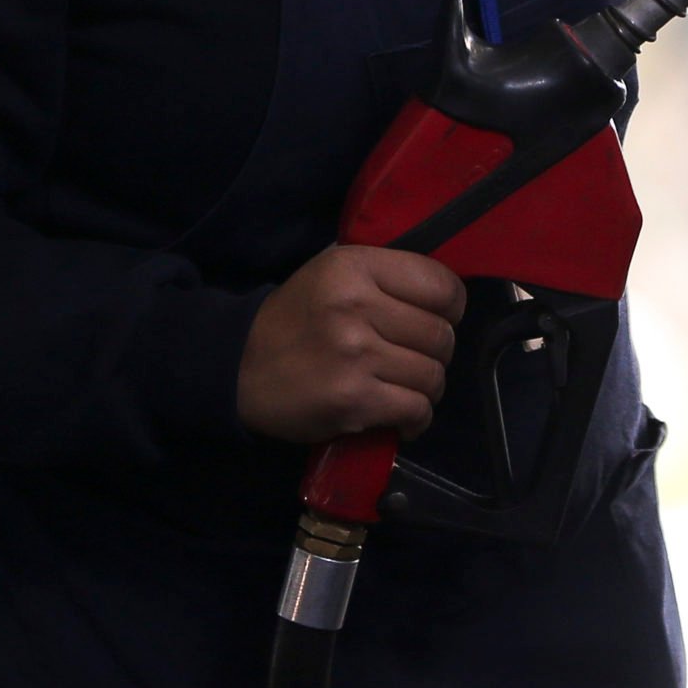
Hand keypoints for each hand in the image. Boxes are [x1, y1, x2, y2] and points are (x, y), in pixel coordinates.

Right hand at [237, 246, 468, 444]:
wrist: (236, 366)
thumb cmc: (294, 320)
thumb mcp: (332, 276)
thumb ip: (385, 280)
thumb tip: (446, 300)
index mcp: (355, 268)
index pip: (441, 285)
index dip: (451, 308)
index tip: (439, 320)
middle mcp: (357, 306)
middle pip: (441, 335)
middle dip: (436, 353)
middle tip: (413, 359)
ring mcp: (357, 354)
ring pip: (433, 375)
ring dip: (426, 388)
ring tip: (404, 388)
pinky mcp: (354, 399)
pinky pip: (416, 409)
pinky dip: (416, 419)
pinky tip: (403, 417)